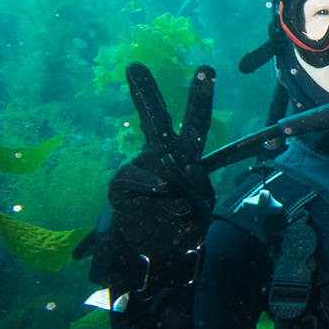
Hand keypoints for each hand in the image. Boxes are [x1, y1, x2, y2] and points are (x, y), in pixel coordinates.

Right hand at [107, 63, 215, 295]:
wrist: (164, 262)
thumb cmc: (186, 230)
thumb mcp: (202, 204)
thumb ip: (196, 182)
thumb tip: (184, 165)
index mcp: (187, 158)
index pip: (195, 123)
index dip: (200, 96)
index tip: (206, 68)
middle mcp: (163, 158)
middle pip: (156, 120)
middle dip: (145, 93)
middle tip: (134, 66)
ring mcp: (142, 171)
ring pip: (154, 154)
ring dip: (172, 179)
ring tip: (181, 206)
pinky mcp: (122, 187)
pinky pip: (134, 176)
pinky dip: (150, 183)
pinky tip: (161, 191)